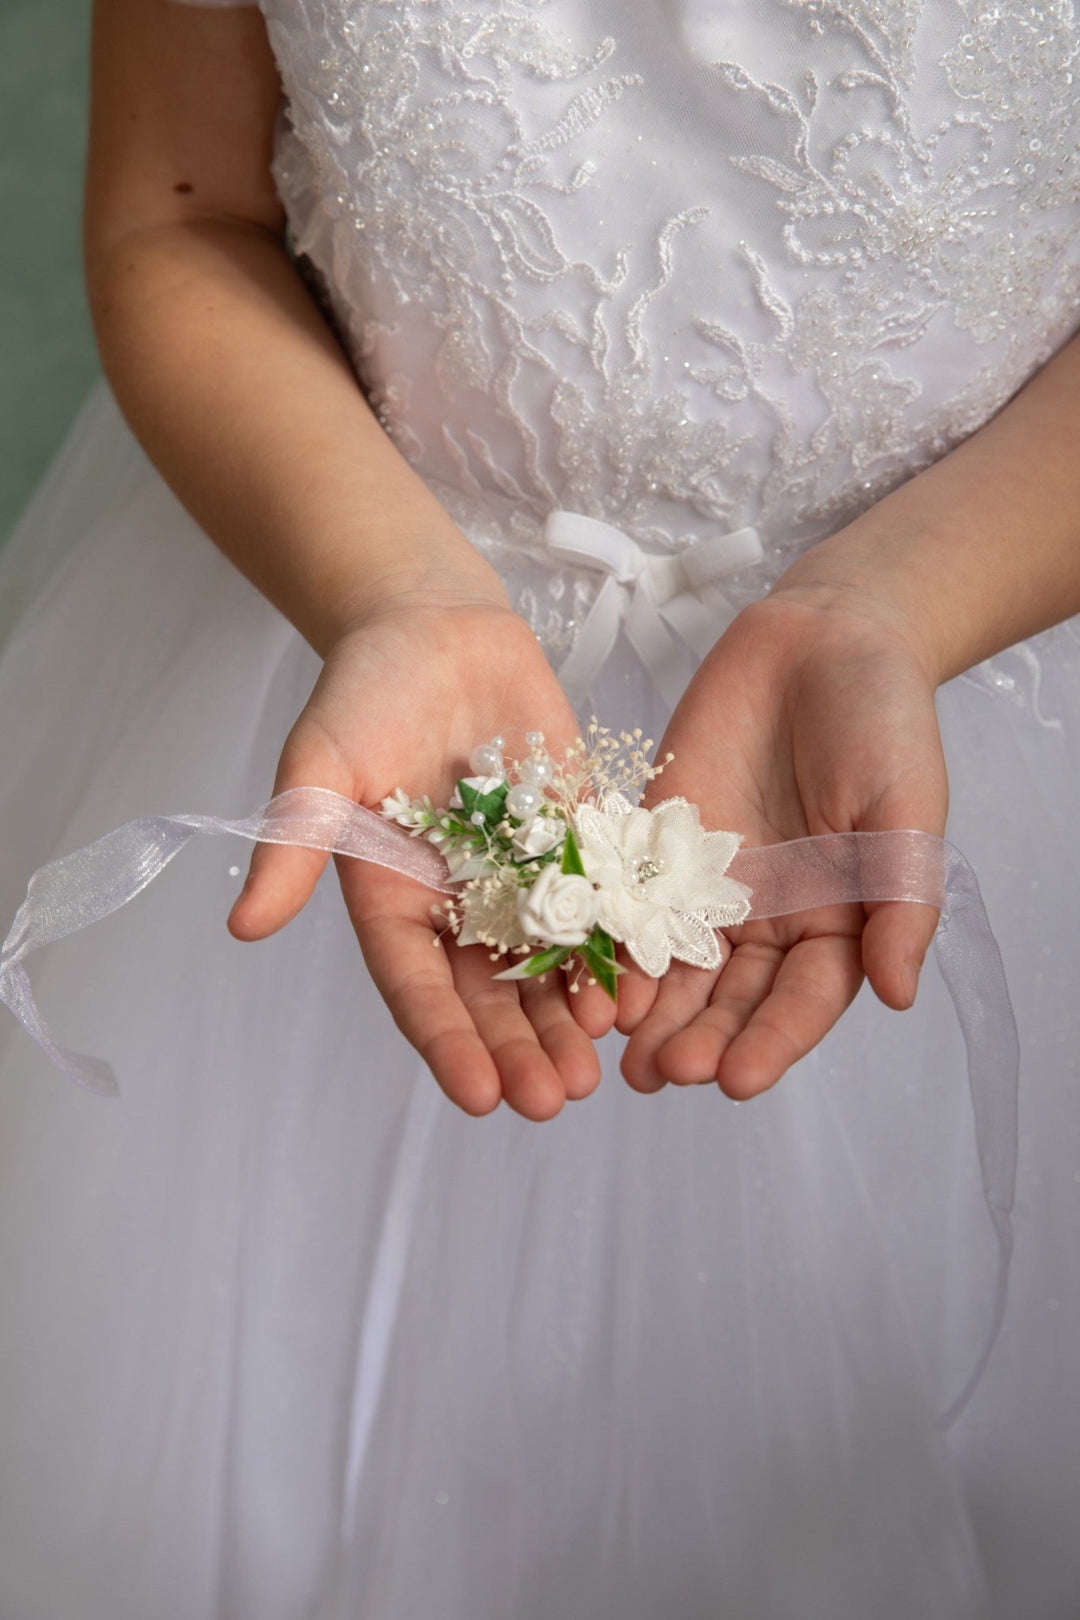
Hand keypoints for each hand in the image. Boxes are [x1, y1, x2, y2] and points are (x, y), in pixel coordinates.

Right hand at [228, 590, 614, 1119]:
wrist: (436, 626)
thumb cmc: (365, 691)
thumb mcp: (321, 763)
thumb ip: (297, 843)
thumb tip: (244, 926)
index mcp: (395, 899)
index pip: (419, 987)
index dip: (447, 1042)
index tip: (477, 1097)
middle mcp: (461, 901)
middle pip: (494, 992)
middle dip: (522, 1047)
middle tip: (555, 1100)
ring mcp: (524, 871)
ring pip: (552, 960)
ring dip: (573, 1014)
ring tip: (601, 1063)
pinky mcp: (577, 834)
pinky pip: (604, 898)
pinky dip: (620, 942)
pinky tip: (643, 983)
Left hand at [617, 588, 947, 1098]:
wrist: (822, 638)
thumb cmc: (882, 721)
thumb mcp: (907, 809)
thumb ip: (900, 900)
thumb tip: (898, 995)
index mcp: (836, 922)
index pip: (802, 999)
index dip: (771, 1042)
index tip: (737, 1081)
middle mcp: (768, 918)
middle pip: (730, 997)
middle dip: (698, 1038)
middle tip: (663, 1074)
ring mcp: (707, 884)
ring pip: (673, 965)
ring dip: (649, 1011)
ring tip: (620, 1056)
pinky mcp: (655, 843)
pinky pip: (627, 900)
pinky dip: (608, 939)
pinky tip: (587, 976)